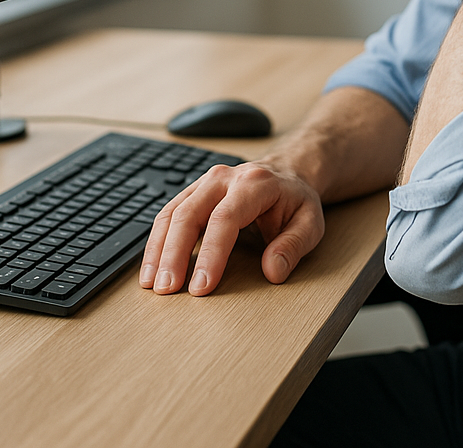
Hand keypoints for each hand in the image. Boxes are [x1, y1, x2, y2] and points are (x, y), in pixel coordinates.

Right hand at [139, 160, 323, 295]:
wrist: (287, 174)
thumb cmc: (295, 200)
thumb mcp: (310, 222)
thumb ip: (293, 246)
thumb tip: (273, 271)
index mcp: (255, 183)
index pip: (225, 218)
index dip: (211, 253)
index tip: (201, 286)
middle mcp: (224, 178)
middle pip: (189, 214)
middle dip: (174, 254)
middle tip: (168, 289)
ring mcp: (205, 183)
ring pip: (172, 213)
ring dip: (158, 250)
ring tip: (152, 284)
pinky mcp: (193, 193)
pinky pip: (168, 215)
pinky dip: (157, 242)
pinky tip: (152, 267)